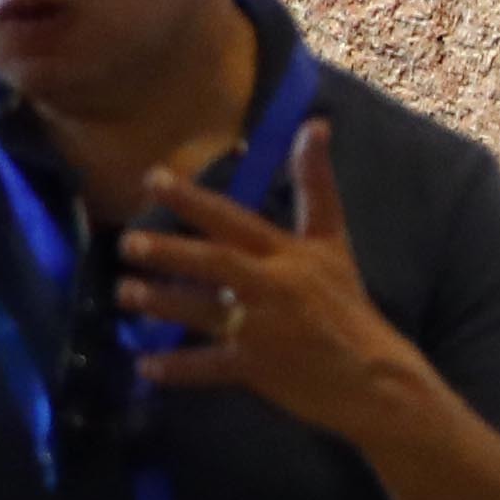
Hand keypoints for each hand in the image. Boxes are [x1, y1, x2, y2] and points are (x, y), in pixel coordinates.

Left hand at [123, 126, 425, 445]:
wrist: (375, 375)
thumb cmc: (346, 304)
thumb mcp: (333, 241)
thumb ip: (316, 186)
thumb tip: (315, 123)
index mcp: (286, 254)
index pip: (234, 219)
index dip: (193, 200)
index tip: (153, 179)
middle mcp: (272, 286)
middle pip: (215, 263)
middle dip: (170, 253)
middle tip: (128, 244)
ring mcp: (264, 330)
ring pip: (204, 313)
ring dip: (162, 303)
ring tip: (124, 294)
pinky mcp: (259, 369)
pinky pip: (210, 367)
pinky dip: (177, 367)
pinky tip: (144, 365)